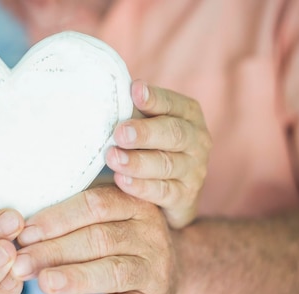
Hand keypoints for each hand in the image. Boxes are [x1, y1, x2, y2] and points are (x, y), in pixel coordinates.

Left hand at [11, 185, 176, 293]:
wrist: (174, 273)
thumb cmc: (120, 239)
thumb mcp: (107, 217)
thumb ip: (72, 214)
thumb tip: (18, 227)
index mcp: (135, 203)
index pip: (94, 205)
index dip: (57, 218)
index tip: (24, 232)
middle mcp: (150, 234)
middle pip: (98, 239)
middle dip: (54, 250)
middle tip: (19, 262)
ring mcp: (154, 270)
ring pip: (111, 272)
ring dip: (72, 278)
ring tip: (41, 282)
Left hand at [107, 80, 211, 228]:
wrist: (166, 195)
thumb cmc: (147, 148)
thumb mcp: (144, 126)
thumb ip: (130, 111)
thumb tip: (101, 93)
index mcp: (188, 115)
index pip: (173, 104)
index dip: (155, 98)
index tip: (134, 90)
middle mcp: (196, 141)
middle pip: (174, 134)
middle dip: (145, 133)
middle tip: (120, 133)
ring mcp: (193, 170)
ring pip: (167, 164)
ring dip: (138, 162)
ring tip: (113, 158)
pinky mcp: (184, 197)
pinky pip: (163, 191)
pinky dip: (141, 187)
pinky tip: (122, 181)